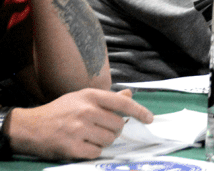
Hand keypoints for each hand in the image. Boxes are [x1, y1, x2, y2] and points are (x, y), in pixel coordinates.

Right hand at [7, 88, 152, 160]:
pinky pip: (96, 152)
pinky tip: (82, 145)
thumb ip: (107, 99)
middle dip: (114, 130)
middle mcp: (85, 111)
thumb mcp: (82, 98)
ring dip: (103, 141)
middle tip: (101, 129)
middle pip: (118, 125)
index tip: (149, 118)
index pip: (123, 103)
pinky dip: (93, 151)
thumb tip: (129, 96)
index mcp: (90, 96)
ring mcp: (78, 129)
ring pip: (109, 140)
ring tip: (89, 136)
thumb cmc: (59, 111)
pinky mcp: (72, 147)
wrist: (29, 127)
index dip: (140, 111)